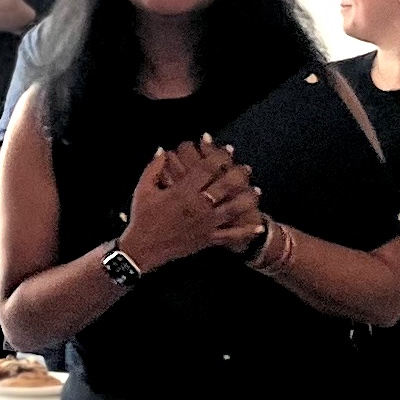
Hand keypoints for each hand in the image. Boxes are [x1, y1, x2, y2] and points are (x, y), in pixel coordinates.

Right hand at [123, 140, 259, 270]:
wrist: (141, 250)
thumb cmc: (141, 218)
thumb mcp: (143, 190)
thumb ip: (154, 168)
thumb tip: (162, 150)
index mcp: (183, 191)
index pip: (208, 168)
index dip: (221, 156)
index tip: (228, 151)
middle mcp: (198, 206)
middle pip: (227, 184)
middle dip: (239, 174)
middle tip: (245, 169)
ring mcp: (205, 224)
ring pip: (235, 208)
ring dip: (248, 198)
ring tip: (255, 191)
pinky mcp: (207, 239)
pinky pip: (230, 236)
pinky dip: (246, 232)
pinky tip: (258, 226)